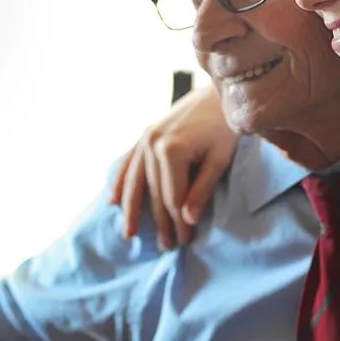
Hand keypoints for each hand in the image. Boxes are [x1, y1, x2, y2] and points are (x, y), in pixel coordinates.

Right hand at [110, 86, 235, 248]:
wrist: (219, 94)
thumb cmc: (225, 127)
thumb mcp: (219, 159)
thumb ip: (201, 190)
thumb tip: (187, 220)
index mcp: (170, 151)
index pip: (172, 197)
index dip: (178, 223)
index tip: (184, 242)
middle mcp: (152, 144)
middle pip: (154, 193)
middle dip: (159, 222)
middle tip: (165, 246)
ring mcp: (146, 138)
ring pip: (135, 181)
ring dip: (132, 209)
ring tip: (129, 233)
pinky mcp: (146, 133)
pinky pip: (129, 162)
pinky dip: (121, 182)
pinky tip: (114, 200)